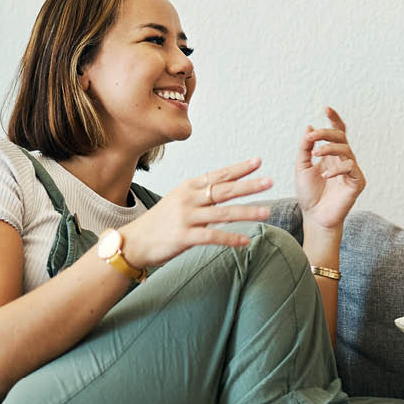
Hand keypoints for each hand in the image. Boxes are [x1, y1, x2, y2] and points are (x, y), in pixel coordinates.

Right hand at [118, 158, 272, 267]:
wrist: (133, 242)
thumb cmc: (160, 222)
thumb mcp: (179, 200)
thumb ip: (201, 195)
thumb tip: (227, 191)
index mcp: (188, 187)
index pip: (218, 175)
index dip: (239, 168)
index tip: (258, 161)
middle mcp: (188, 199)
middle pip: (224, 190)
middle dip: (249, 186)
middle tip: (270, 181)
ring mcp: (186, 217)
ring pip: (223, 213)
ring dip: (247, 213)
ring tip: (267, 212)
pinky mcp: (184, 236)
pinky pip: (212, 236)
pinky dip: (231, 239)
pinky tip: (246, 242)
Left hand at [296, 107, 365, 231]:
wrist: (314, 217)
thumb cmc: (309, 194)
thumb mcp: (301, 167)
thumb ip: (305, 148)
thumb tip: (310, 127)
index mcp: (331, 155)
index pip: (336, 132)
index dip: (334, 119)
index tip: (326, 108)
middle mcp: (343, 160)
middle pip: (341, 137)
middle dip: (327, 133)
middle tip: (313, 136)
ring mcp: (351, 170)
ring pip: (346, 150)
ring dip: (330, 148)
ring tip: (316, 153)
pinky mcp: (357, 182)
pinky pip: (350, 168)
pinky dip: (337, 169)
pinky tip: (325, 175)